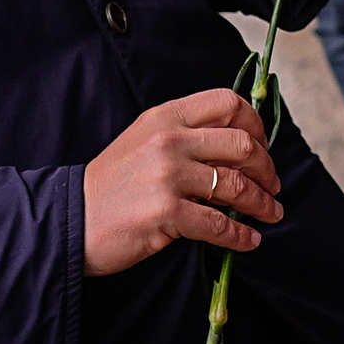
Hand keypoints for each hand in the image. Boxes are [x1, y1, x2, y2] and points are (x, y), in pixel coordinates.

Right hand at [80, 90, 284, 273]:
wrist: (70, 219)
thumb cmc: (111, 185)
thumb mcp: (144, 142)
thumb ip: (185, 136)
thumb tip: (238, 147)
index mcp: (165, 117)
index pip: (226, 103)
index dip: (254, 124)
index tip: (262, 145)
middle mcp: (169, 140)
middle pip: (241, 145)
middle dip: (267, 168)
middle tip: (273, 185)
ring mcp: (168, 176)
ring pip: (236, 186)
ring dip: (261, 203)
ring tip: (271, 213)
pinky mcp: (166, 213)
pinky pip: (219, 224)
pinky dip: (241, 235)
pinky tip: (249, 240)